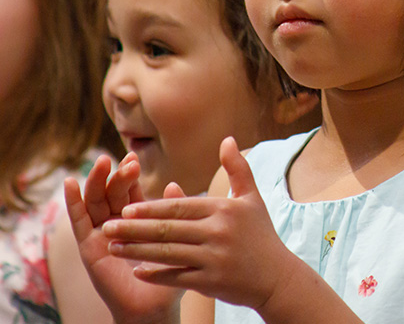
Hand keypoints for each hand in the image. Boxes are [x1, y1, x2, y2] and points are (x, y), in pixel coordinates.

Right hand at [64, 153, 181, 323]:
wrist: (154, 308)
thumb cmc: (170, 274)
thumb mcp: (176, 239)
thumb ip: (174, 212)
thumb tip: (174, 184)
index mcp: (137, 217)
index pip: (130, 189)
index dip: (130, 173)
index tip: (134, 157)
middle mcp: (117, 221)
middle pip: (111, 191)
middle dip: (117, 175)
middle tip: (126, 163)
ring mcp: (101, 233)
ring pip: (95, 200)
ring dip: (96, 180)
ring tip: (102, 162)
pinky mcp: (88, 247)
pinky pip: (79, 221)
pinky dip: (73, 201)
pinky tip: (70, 183)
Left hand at [103, 138, 293, 310]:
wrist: (278, 278)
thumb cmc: (261, 234)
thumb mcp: (250, 198)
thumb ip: (237, 168)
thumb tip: (227, 139)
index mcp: (222, 210)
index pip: (180, 207)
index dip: (151, 208)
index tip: (126, 208)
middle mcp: (217, 233)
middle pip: (168, 230)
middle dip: (134, 229)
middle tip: (107, 227)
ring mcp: (214, 259)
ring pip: (168, 254)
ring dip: (137, 252)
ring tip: (112, 248)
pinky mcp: (212, 282)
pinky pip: (178, 278)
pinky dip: (156, 275)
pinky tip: (136, 272)